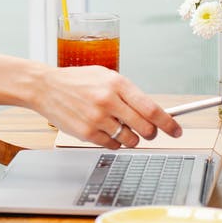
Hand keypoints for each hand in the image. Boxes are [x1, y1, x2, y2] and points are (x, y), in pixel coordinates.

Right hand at [40, 65, 182, 148]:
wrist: (45, 87)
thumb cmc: (77, 81)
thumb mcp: (105, 77)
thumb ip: (129, 93)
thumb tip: (154, 112)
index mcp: (117, 83)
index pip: (152, 109)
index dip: (169, 123)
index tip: (176, 130)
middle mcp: (108, 101)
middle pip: (145, 128)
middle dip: (151, 133)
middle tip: (148, 132)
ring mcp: (97, 118)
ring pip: (130, 140)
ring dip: (131, 138)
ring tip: (119, 127)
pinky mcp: (86, 133)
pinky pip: (112, 146)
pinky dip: (113, 142)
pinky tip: (104, 130)